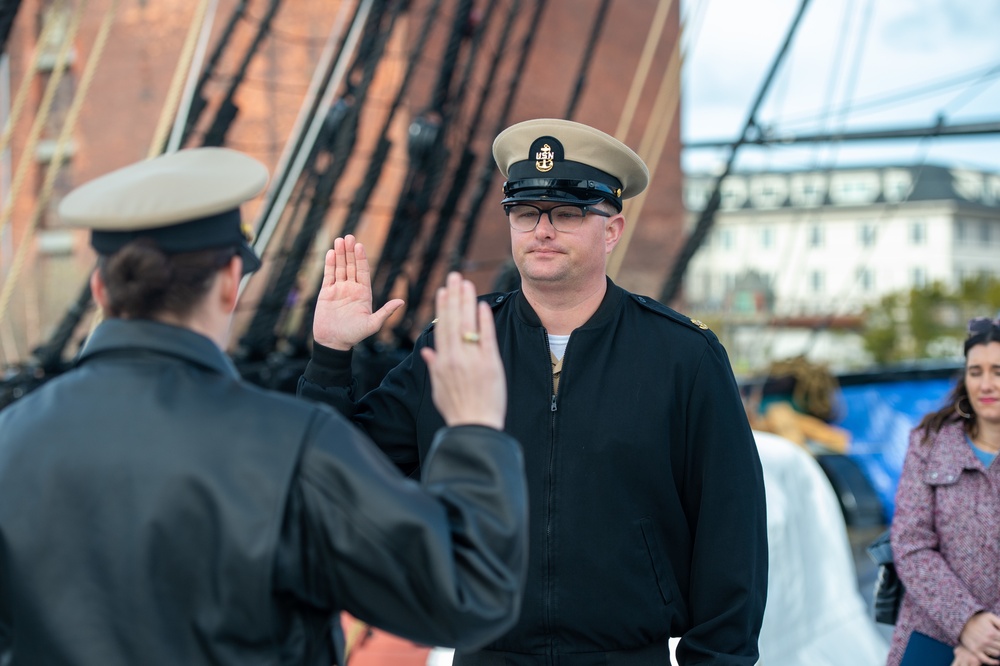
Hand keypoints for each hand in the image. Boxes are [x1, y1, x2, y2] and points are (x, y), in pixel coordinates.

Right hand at [312, 235, 403, 349]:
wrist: (333, 342)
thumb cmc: (354, 335)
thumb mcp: (372, 324)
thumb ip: (385, 312)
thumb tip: (401, 301)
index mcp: (364, 294)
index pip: (363, 272)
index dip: (361, 259)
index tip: (360, 246)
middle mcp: (352, 289)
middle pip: (351, 266)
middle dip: (350, 252)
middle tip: (349, 237)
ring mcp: (339, 289)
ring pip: (340, 268)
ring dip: (339, 254)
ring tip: (339, 240)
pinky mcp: (326, 293)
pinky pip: (328, 276)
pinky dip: (329, 264)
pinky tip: (330, 253)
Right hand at [420, 272, 505, 429]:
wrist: (475, 426)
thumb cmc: (457, 410)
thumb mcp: (439, 389)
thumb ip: (434, 367)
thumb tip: (426, 352)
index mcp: (442, 362)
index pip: (442, 327)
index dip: (442, 307)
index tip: (443, 291)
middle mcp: (455, 357)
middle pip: (454, 320)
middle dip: (454, 296)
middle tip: (456, 276)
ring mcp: (473, 359)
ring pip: (468, 324)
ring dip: (467, 302)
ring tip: (467, 284)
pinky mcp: (490, 364)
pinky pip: (487, 338)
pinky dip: (484, 321)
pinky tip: (482, 306)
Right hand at [959, 611, 999, 664]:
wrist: (962, 622)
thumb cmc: (978, 619)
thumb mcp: (989, 616)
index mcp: (992, 632)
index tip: (998, 637)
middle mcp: (986, 640)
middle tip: (996, 641)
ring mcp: (980, 646)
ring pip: (996, 653)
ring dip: (998, 651)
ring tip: (995, 646)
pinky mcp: (974, 650)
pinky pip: (986, 660)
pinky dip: (993, 662)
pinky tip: (997, 662)